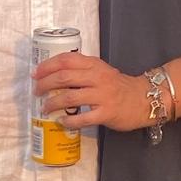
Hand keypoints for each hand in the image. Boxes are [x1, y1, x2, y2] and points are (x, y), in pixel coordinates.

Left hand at [33, 52, 151, 132]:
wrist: (144, 99)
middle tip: (36, 91)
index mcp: (94, 64)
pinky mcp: (106, 113)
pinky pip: (83, 118)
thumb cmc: (119, 86)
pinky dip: (69, 120)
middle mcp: (98, 77)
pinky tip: (62, 121)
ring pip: (70, 97)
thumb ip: (82, 70)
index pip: (66, 59)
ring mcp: (103, 95)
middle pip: (64, 77)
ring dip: (52, 103)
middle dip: (45, 84)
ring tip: (45, 108)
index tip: (36, 74)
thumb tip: (53, 76)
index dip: (47, 66)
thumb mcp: (101, 71)